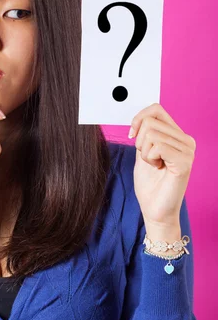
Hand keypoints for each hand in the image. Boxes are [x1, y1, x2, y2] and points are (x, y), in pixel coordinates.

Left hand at [128, 103, 195, 225]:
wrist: (155, 210)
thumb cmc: (149, 185)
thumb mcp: (143, 153)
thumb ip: (144, 135)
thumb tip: (139, 119)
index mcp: (177, 136)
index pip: (156, 109)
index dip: (138, 119)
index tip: (132, 135)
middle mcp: (186, 140)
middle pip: (151, 122)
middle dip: (139, 141)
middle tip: (148, 159)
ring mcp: (188, 151)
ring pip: (152, 134)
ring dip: (144, 152)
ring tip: (154, 165)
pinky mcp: (184, 162)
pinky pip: (157, 147)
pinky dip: (149, 158)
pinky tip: (158, 168)